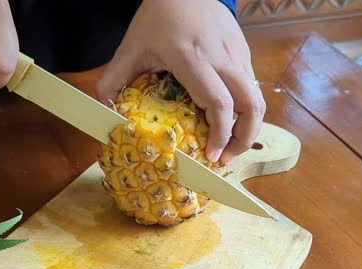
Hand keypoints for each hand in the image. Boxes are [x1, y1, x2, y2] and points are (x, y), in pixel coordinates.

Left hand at [96, 0, 264, 164]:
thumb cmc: (157, 17)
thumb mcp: (130, 48)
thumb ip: (113, 80)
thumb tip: (105, 112)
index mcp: (193, 59)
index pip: (219, 103)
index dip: (220, 134)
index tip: (212, 156)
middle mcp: (222, 58)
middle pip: (251, 105)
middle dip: (244, 139)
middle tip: (226, 158)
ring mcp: (237, 54)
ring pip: (257, 97)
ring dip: (248, 126)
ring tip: (229, 145)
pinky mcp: (243, 51)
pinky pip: (250, 85)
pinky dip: (245, 108)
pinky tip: (227, 120)